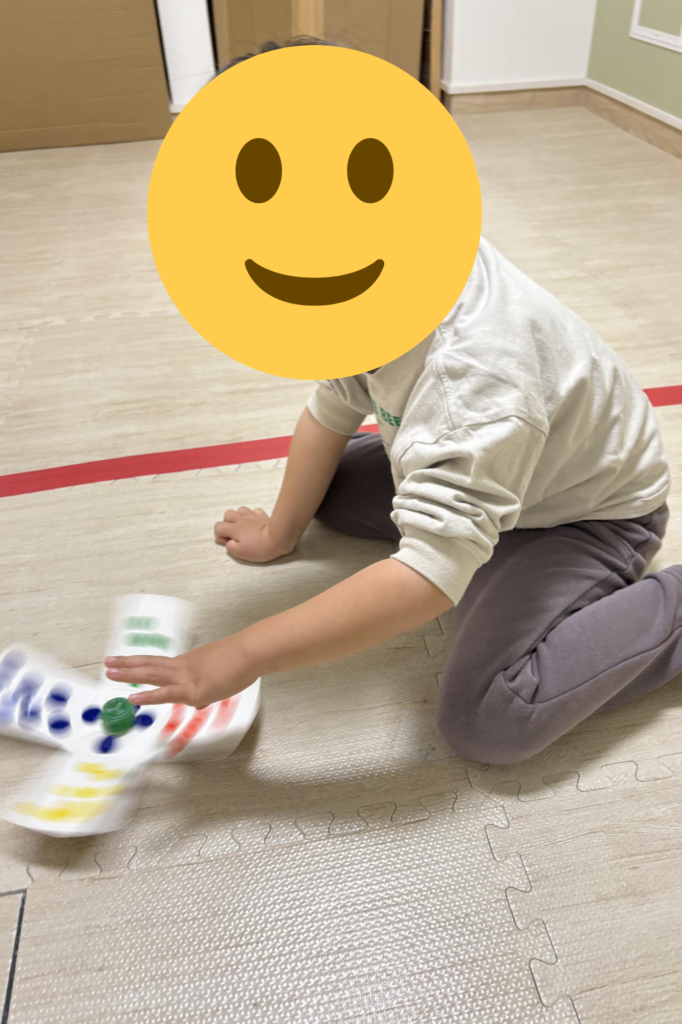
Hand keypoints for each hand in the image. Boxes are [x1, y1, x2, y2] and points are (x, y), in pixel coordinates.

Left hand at [104, 635, 258, 708]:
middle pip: (150, 664)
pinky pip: (166, 694)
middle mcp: (183, 667)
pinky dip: (148, 697)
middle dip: (128, 665)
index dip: (141, 663)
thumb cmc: (242, 661)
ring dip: (129, 674)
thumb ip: (206, 689)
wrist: (251, 652)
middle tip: (108, 662)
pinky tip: (133, 699)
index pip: (160, 664)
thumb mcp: (220, 675)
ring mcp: (186, 678)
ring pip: (152, 674)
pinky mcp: (192, 690)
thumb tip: (199, 703)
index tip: (125, 662)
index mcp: (188, 663)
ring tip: (110, 673)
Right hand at [214, 506, 293, 561]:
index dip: (219, 535)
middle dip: (227, 523)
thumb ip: (230, 547)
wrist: (278, 538)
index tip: (227, 542)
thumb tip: (229, 542)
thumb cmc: (258, 548)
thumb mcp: (240, 553)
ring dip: (239, 517)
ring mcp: (253, 516)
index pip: (218, 526)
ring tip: (244, 527)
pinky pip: (255, 511)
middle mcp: (241, 519)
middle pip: (227, 514)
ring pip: (240, 510)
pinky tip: (256, 523)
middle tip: (235, 534)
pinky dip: (253, 516)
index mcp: (234, 529)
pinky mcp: (263, 515)